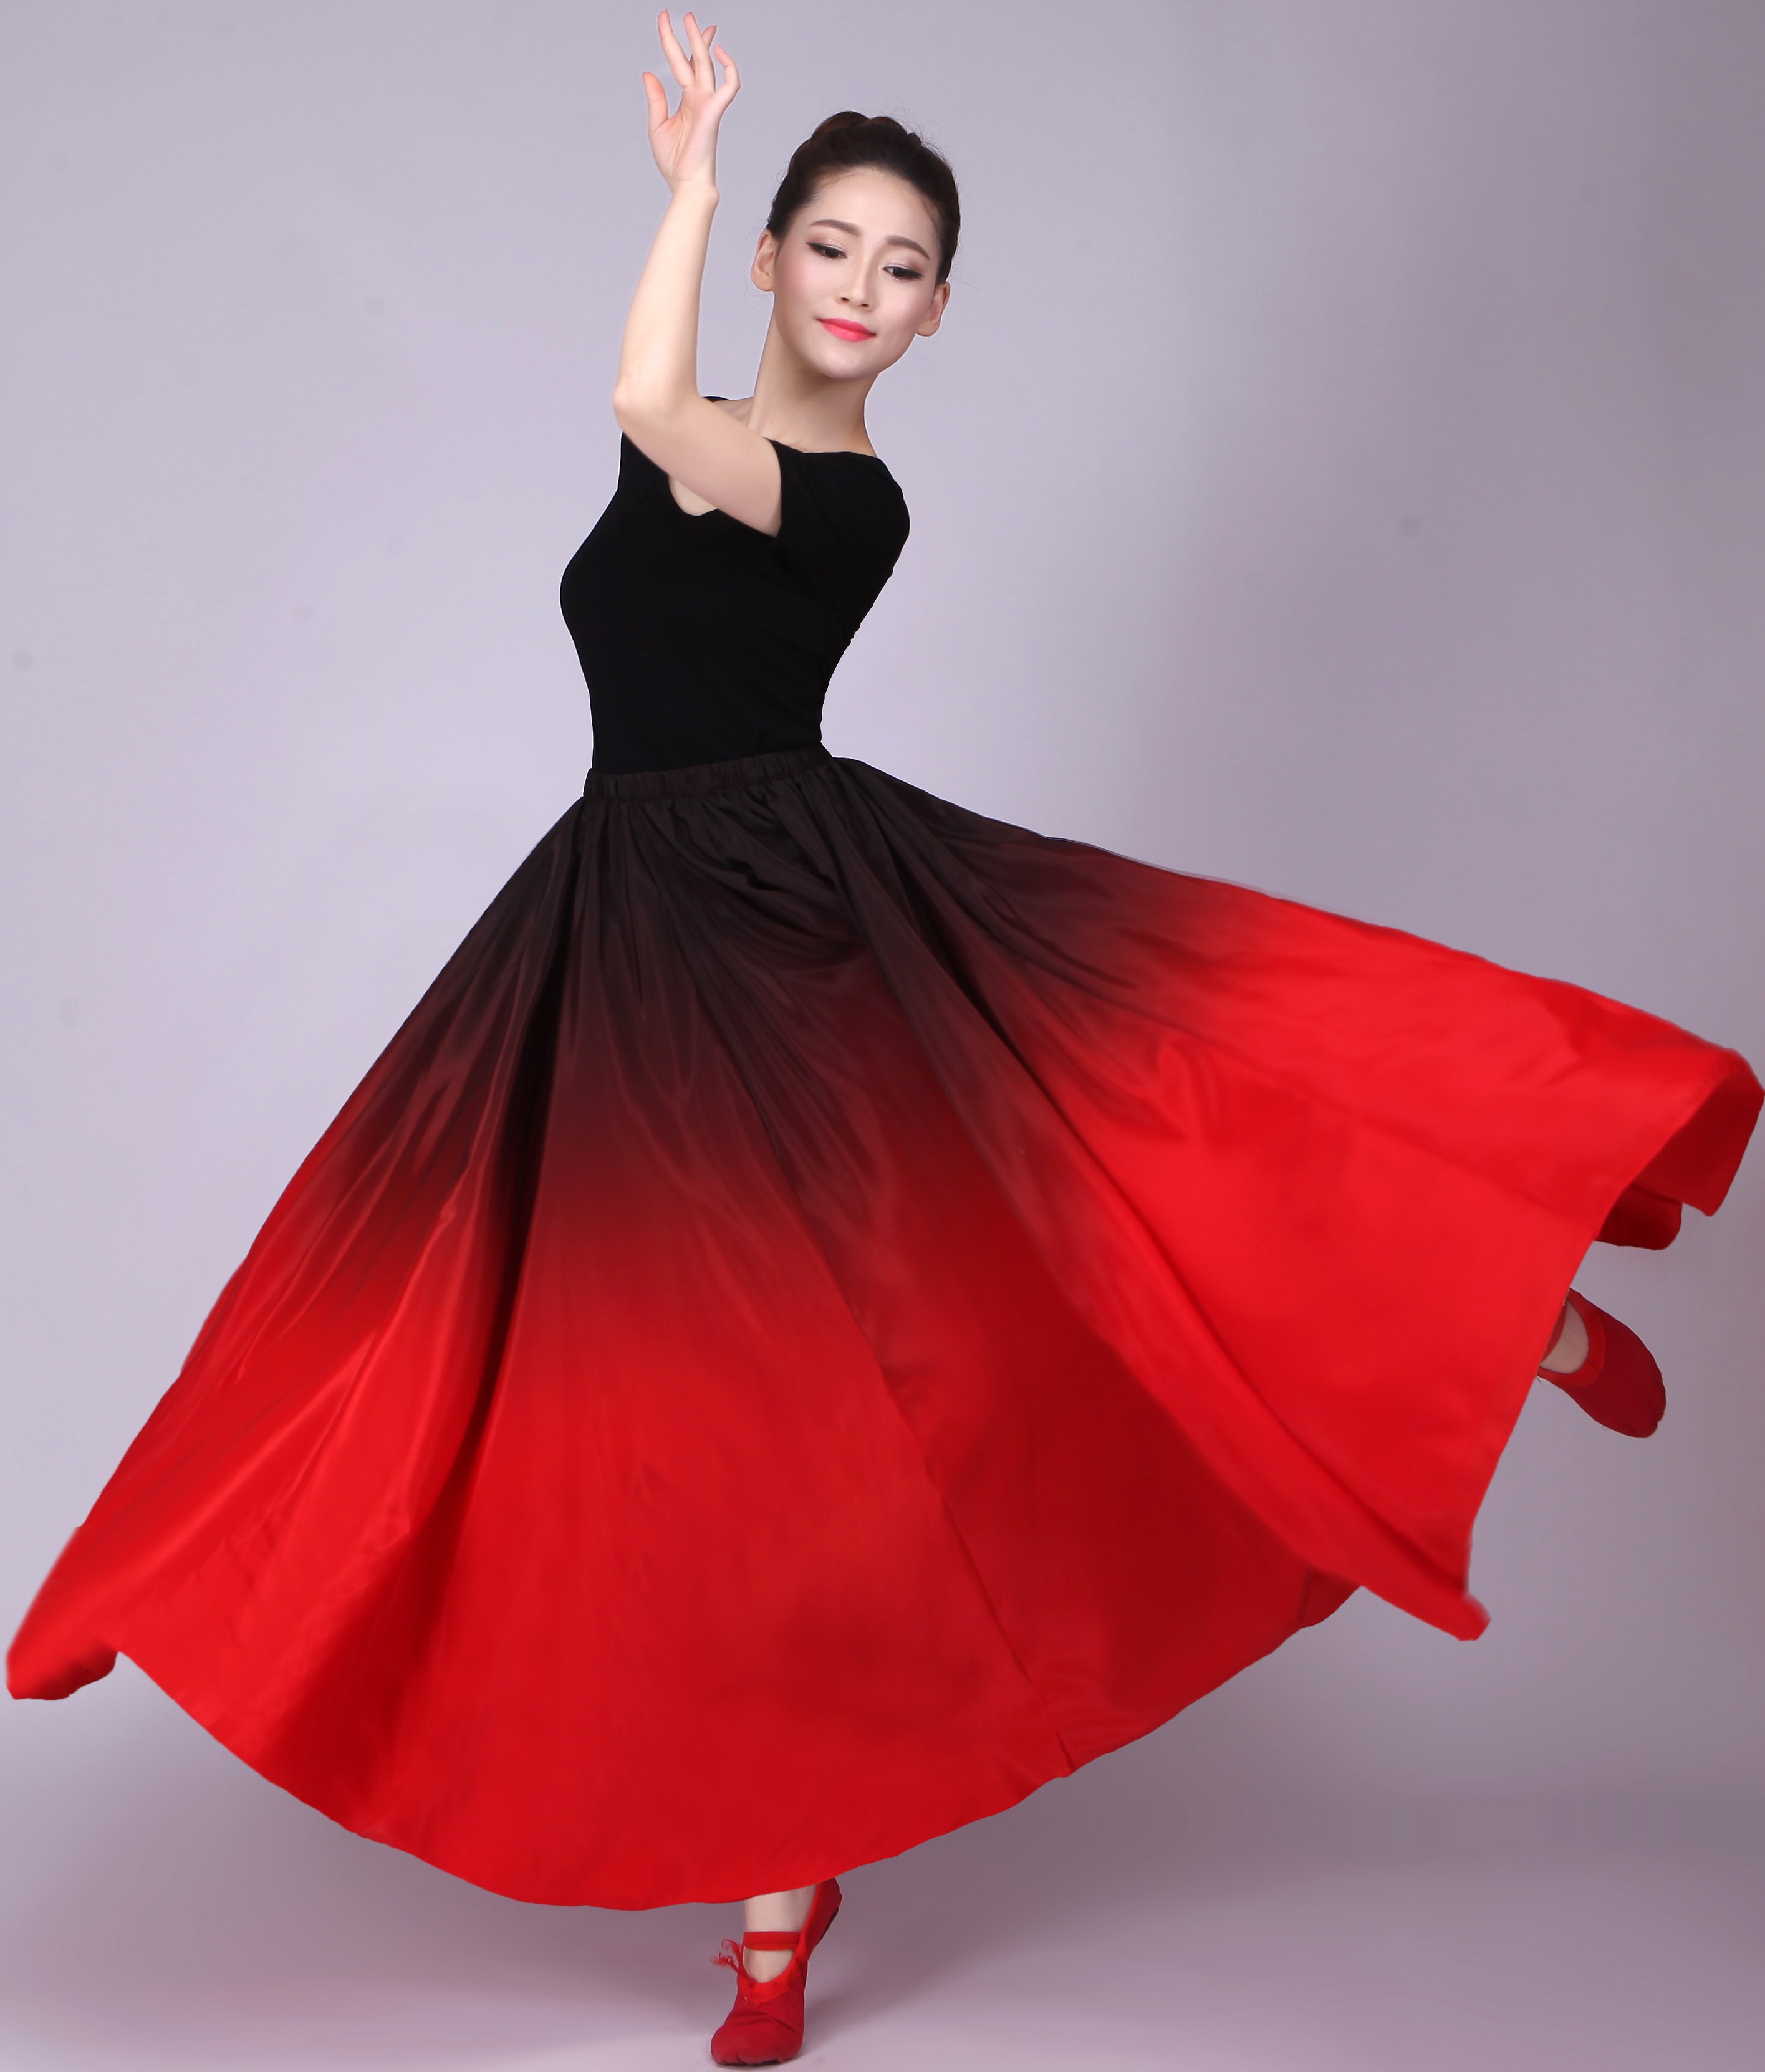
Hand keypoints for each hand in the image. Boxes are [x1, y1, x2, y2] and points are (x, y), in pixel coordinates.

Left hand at [641, 11, 739, 192]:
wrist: (685, 183)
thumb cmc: (674, 161)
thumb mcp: (657, 125)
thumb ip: (655, 99)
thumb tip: (648, 73)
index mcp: (687, 101)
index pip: (681, 64)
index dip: (674, 43)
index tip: (666, 23)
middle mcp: (699, 98)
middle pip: (696, 59)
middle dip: (691, 36)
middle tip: (685, 14)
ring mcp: (708, 103)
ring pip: (707, 65)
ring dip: (701, 42)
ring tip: (693, 22)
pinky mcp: (715, 111)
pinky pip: (730, 85)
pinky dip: (729, 68)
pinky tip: (719, 52)